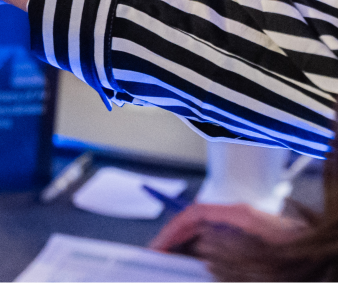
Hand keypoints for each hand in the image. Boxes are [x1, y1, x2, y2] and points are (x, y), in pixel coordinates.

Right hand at [149, 203, 309, 253]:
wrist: (321, 254)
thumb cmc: (292, 256)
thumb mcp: (251, 255)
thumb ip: (220, 249)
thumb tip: (197, 248)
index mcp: (238, 214)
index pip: (194, 213)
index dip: (172, 229)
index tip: (158, 245)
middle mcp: (240, 217)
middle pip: (199, 221)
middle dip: (177, 238)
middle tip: (159, 255)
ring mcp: (246, 227)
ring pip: (209, 232)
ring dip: (189, 245)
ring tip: (172, 261)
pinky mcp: (252, 239)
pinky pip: (220, 241)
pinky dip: (204, 251)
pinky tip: (197, 264)